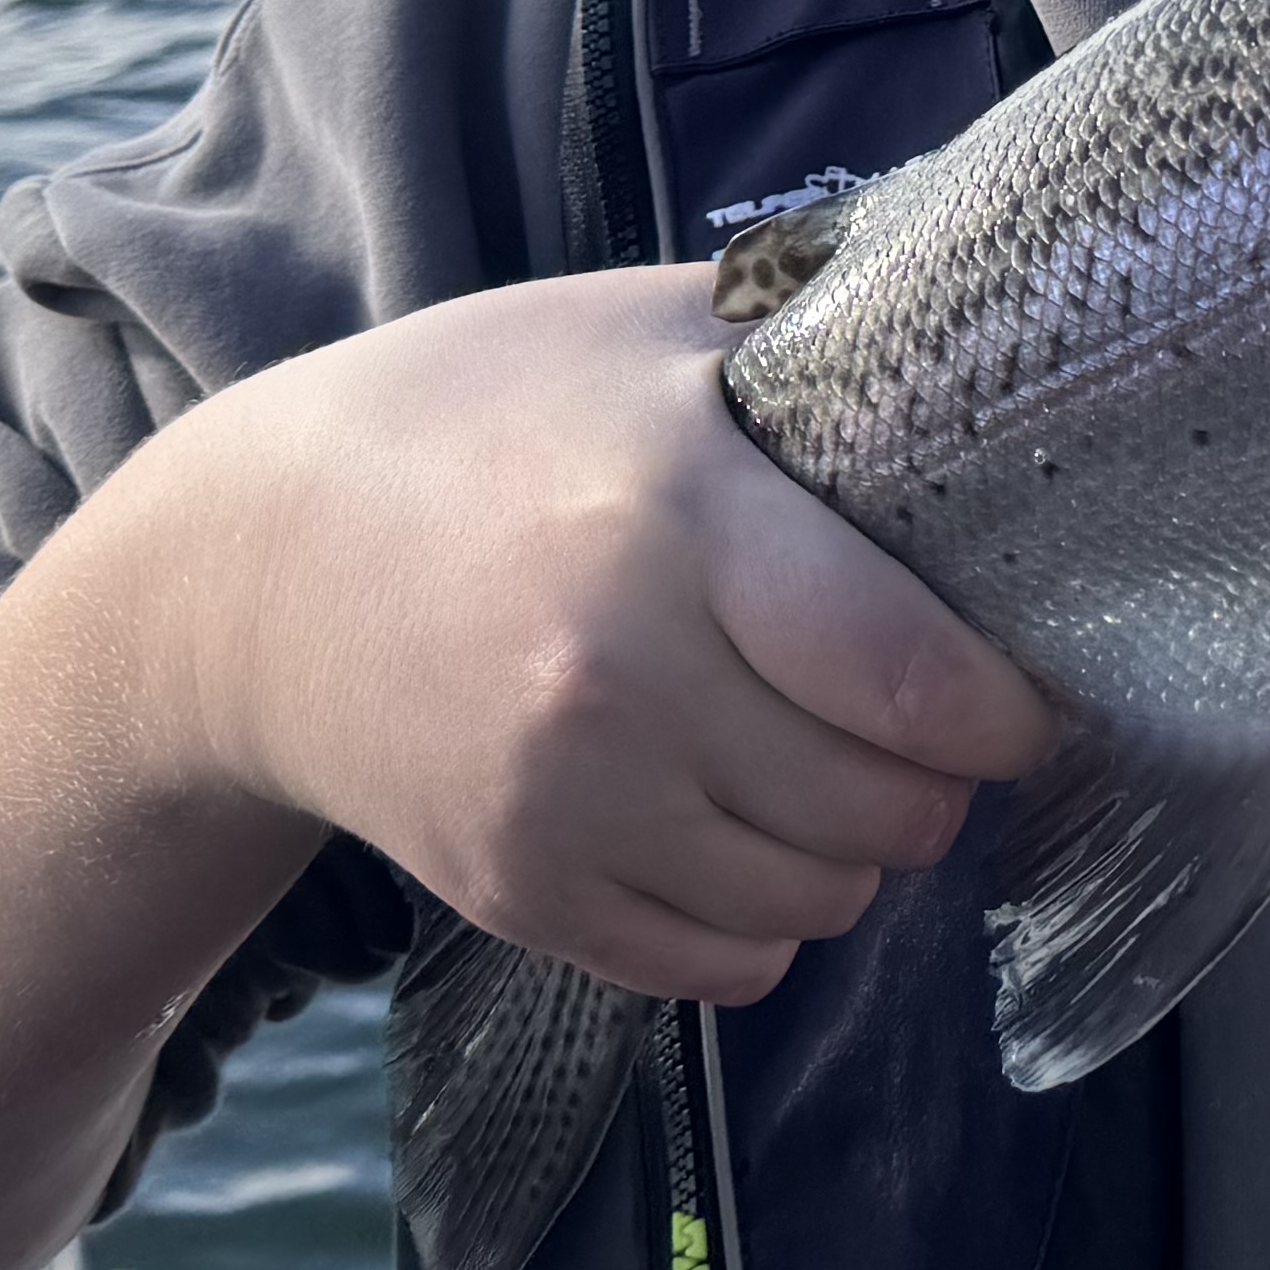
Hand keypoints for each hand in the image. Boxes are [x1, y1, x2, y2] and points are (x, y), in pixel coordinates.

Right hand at [139, 272, 1060, 1002]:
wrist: (249, 572)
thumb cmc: (479, 421)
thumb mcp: (638, 330)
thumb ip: (811, 325)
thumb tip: (1001, 301)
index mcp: (677, 513)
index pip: (905, 673)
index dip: (1000, 709)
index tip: (1020, 697)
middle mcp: (620, 673)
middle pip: (880, 805)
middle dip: (938, 782)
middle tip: (924, 732)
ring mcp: (562, 800)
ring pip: (814, 900)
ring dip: (855, 855)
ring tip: (827, 772)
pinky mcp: (517, 889)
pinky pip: (719, 968)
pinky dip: (763, 923)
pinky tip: (739, 835)